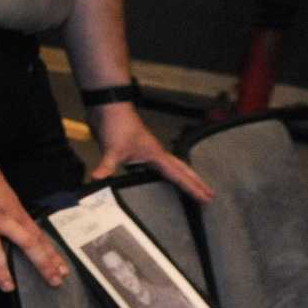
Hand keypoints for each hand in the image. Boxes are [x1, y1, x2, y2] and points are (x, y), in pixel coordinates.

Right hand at [0, 156, 66, 291]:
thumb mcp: (6, 195)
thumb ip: (11, 214)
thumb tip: (18, 230)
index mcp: (15, 211)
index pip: (38, 236)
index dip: (51, 254)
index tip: (63, 270)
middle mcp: (2, 218)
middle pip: (27, 243)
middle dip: (42, 263)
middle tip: (54, 281)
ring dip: (2, 269)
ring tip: (8, 288)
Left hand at [87, 104, 213, 201]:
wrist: (109, 108)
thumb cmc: (117, 125)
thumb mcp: (112, 149)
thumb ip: (106, 166)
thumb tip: (97, 179)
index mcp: (157, 155)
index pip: (179, 175)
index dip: (193, 188)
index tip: (207, 198)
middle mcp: (156, 155)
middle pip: (182, 170)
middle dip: (196, 183)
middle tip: (210, 196)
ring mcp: (148, 153)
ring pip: (171, 168)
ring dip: (182, 177)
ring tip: (192, 188)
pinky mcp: (137, 152)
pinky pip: (156, 168)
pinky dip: (162, 174)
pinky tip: (157, 180)